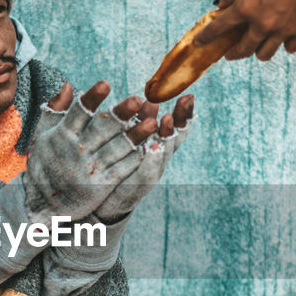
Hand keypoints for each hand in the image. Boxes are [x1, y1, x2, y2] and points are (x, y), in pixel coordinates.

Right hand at [24, 82, 155, 222]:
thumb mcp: (43, 135)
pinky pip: (123, 168)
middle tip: (138, 99)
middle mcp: (77, 151)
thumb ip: (55, 110)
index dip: (92, 99)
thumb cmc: (44, 164)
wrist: (43, 203)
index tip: (106, 84)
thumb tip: (69, 85)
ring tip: (152, 122)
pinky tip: (150, 145)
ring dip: (136, 135)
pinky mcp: (102, 185)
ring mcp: (91, 169)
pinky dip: (136, 157)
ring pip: (117, 148)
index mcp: (63, 135)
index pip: (79, 113)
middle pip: (103, 129)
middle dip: (121, 114)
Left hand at [95, 94, 194, 221]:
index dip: (184, 112)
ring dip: (166, 135)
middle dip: (180, 119)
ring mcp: (152, 171)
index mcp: (158, 143)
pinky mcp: (138, 184)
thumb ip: (141, 121)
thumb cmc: (118, 164)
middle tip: (185, 100)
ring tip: (167, 119)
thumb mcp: (130, 138)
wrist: (106, 200)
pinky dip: (152, 159)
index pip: (176, 125)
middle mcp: (159, 157)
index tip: (190, 95)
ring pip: (164, 152)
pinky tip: (153, 147)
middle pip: (175, 136)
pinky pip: (148, 171)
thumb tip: (150, 101)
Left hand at [193, 0, 295, 61]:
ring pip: (264, 54)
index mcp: (245, 8)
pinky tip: (282, 38)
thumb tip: (221, 5)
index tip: (198, 43)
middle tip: (229, 52)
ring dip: (257, 51)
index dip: (205, 37)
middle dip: (232, 53)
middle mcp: (261, 24)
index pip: (218, 29)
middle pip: (242, 50)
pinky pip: (288, 48)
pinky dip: (284, 45)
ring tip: (257, 45)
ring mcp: (281, 31)